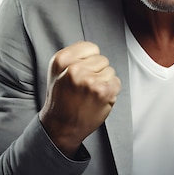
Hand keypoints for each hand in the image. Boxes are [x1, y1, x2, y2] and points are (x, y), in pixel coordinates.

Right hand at [39, 41, 120, 157]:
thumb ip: (73, 56)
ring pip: (110, 70)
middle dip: (97, 71)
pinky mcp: (103, 92)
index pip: (91, 47)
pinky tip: (97, 99)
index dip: (89, 60)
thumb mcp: (57, 72)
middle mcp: (74, 69)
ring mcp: (89, 80)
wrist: (61, 126)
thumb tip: (94, 50)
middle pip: (102, 59)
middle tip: (84, 86)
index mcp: (62, 61)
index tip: (83, 70)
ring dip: (104, 82)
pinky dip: (110, 91)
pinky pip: (116, 82)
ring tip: (90, 93)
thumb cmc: (61, 99)